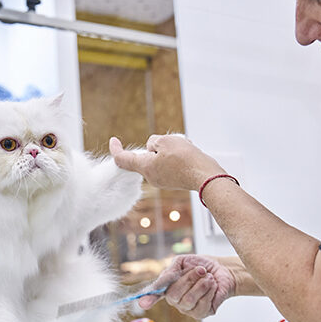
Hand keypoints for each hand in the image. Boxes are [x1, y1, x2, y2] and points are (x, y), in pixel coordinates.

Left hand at [109, 135, 224, 190]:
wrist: (207, 176)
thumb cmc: (187, 159)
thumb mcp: (166, 141)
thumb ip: (153, 142)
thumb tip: (154, 148)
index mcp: (145, 167)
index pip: (123, 160)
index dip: (116, 149)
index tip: (113, 140)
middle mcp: (151, 177)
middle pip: (146, 156)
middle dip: (156, 145)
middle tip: (173, 142)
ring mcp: (163, 180)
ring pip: (159, 158)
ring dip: (169, 149)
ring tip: (184, 148)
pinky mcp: (173, 181)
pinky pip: (169, 164)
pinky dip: (176, 156)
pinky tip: (188, 155)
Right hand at [139, 255, 235, 318]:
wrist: (222, 270)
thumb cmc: (201, 265)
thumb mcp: (183, 261)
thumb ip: (171, 270)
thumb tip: (163, 280)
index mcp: (167, 287)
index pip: (154, 294)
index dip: (148, 298)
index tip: (142, 303)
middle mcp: (175, 300)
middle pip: (174, 295)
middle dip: (189, 279)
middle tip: (201, 270)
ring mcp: (188, 309)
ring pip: (189, 300)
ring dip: (202, 285)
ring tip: (209, 277)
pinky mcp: (201, 313)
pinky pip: (202, 305)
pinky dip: (210, 291)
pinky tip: (213, 286)